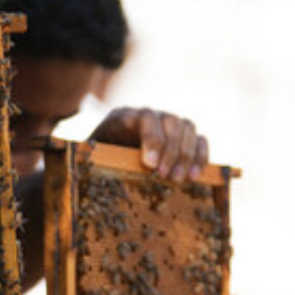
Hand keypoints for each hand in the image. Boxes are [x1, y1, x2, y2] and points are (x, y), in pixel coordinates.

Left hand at [89, 106, 207, 181]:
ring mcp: (168, 123)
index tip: (150, 164)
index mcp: (125, 116)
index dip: (151, 139)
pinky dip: (200, 155)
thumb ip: (105, 157)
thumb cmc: (98, 159)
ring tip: (179, 179)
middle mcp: (150, 115)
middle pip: (170, 122)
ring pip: (187, 127)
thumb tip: (121, 169)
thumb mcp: (95, 156)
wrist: (105, 157)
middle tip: (165, 176)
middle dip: (170, 151)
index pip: (145, 118)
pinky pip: (199, 139)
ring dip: (186, 154)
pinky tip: (194, 175)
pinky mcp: (182, 136)